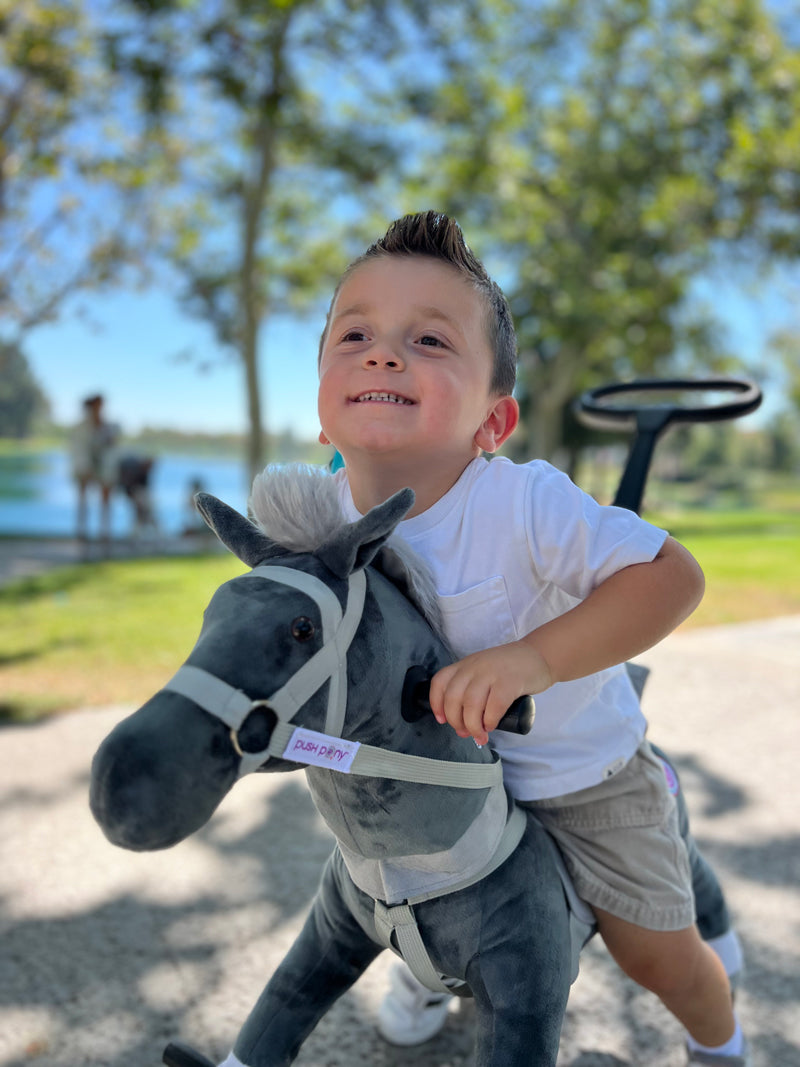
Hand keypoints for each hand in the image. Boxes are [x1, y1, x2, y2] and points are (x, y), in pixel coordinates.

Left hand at [428, 641, 552, 744]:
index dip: (436, 704)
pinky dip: (490, 720)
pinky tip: (491, 725)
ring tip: (480, 735)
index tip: (442, 720)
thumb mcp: (483, 671)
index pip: (440, 682)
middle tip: (466, 733)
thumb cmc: (510, 669)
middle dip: (456, 721)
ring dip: (473, 726)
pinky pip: (494, 706)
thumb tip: (464, 726)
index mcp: (465, 665)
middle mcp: (475, 667)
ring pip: (471, 704)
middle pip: (453, 698)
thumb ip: (472, 690)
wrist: (539, 655)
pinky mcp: (510, 682)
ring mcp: (492, 673)